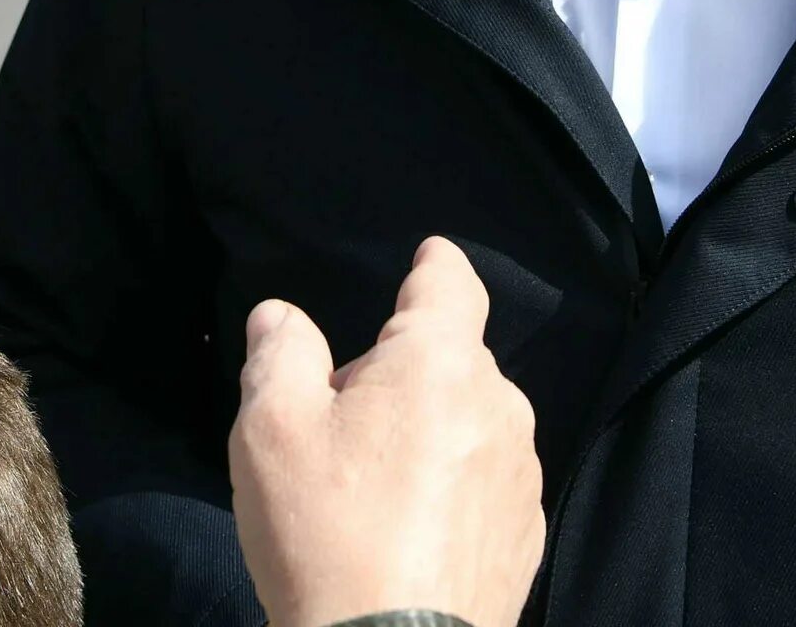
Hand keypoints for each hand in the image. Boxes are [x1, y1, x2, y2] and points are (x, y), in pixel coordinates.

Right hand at [229, 237, 544, 626]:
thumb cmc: (327, 534)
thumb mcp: (270, 430)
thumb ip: (278, 355)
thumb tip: (281, 317)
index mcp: (439, 364)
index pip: (451, 284)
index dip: (434, 267)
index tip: (427, 259)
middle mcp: (499, 406)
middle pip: (453, 359)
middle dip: (405, 371)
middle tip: (344, 421)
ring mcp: (519, 475)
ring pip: (474, 422)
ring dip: (433, 430)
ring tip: (374, 487)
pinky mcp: (525, 536)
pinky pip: (486, 483)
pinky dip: (454, 487)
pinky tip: (411, 530)